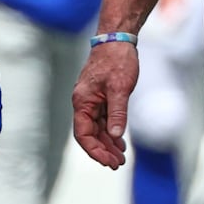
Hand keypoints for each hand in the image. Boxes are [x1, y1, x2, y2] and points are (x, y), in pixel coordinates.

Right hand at [72, 40, 138, 168]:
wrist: (117, 39)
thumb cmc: (116, 60)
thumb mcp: (119, 89)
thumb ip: (117, 114)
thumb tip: (114, 136)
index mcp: (82, 101)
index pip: (83, 134)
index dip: (95, 151)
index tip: (109, 162)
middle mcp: (83, 103)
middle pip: (89, 134)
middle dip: (103, 150)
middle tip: (118, 163)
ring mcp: (92, 100)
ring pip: (96, 128)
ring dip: (107, 143)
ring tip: (120, 156)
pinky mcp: (100, 96)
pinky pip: (102, 119)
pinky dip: (110, 131)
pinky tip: (119, 141)